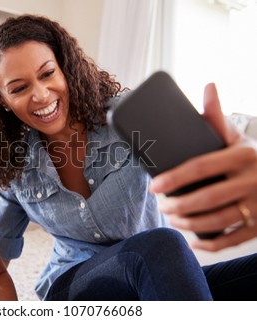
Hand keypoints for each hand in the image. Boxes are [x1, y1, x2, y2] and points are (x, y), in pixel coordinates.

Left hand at [150, 83, 256, 250]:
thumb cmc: (253, 159)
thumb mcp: (238, 139)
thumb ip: (219, 118)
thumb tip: (209, 86)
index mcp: (242, 156)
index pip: (200, 167)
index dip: (174, 179)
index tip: (154, 186)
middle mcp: (253, 180)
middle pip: (206, 198)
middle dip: (177, 205)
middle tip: (161, 205)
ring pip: (218, 221)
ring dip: (188, 223)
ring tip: (172, 219)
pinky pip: (234, 239)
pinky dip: (211, 244)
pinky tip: (193, 242)